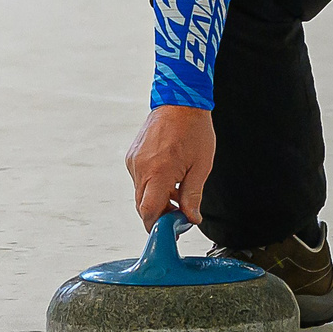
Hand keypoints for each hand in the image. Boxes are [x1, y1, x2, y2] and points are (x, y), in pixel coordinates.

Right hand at [125, 105, 214, 228]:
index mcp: (158, 172)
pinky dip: (152, 185)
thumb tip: (191, 219)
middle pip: (142, 206)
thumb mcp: (201, 166)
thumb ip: (193, 196)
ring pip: (141, 193)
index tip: (172, 230)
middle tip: (179, 216)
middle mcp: (140, 167)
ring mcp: (133, 161)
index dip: (158, 226)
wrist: (180, 101)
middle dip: (159, 215)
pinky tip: (170, 179)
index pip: (149, 211)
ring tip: (179, 193)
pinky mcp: (132, 155)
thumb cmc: (194, 130)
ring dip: (157, 199)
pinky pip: (139, 179)